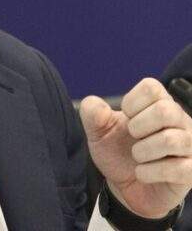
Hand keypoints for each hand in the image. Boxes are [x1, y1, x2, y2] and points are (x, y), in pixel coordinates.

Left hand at [80, 77, 191, 217]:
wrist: (124, 186)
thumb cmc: (116, 151)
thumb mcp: (97, 130)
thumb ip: (91, 112)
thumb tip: (99, 108)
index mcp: (158, 103)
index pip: (152, 87)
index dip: (131, 103)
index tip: (127, 118)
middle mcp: (179, 121)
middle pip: (165, 111)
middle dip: (138, 127)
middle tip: (133, 138)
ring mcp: (189, 146)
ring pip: (172, 140)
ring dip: (143, 151)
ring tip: (137, 156)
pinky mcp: (191, 172)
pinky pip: (179, 169)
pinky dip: (151, 172)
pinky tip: (143, 173)